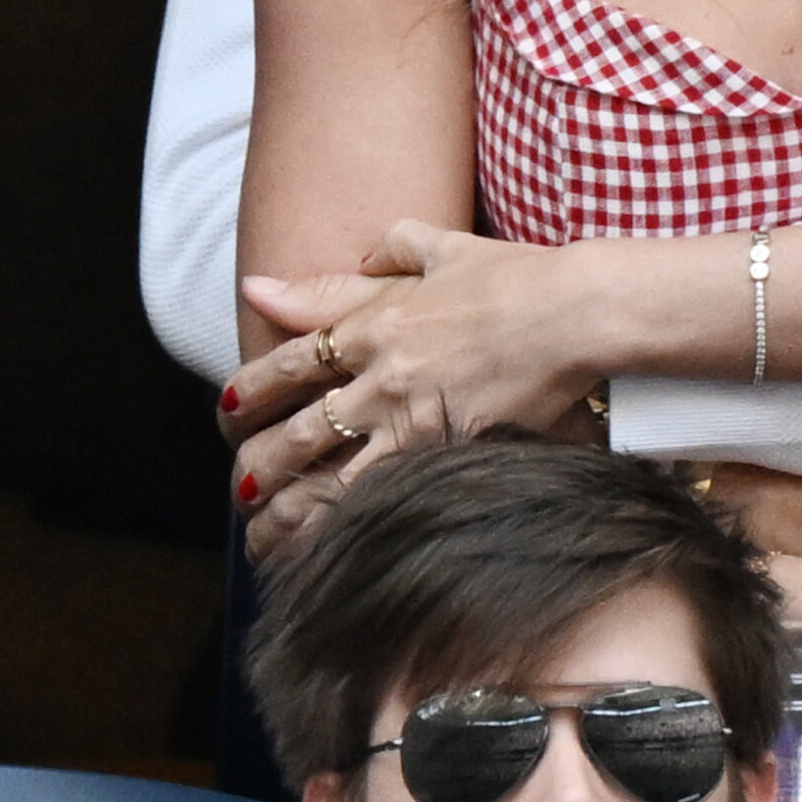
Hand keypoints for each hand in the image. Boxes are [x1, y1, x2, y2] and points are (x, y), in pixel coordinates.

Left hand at [224, 223, 592, 554]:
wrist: (575, 313)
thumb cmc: (517, 276)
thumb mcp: (445, 248)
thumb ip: (387, 250)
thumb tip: (354, 253)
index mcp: (373, 322)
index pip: (288, 363)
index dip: (248, 391)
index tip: (226, 411)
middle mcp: (378, 376)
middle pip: (292, 431)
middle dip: (253, 464)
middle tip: (238, 488)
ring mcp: (409, 419)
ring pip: (323, 479)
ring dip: (283, 514)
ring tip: (261, 540)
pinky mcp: (444, 452)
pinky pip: (376, 500)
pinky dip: (340, 529)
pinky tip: (321, 554)